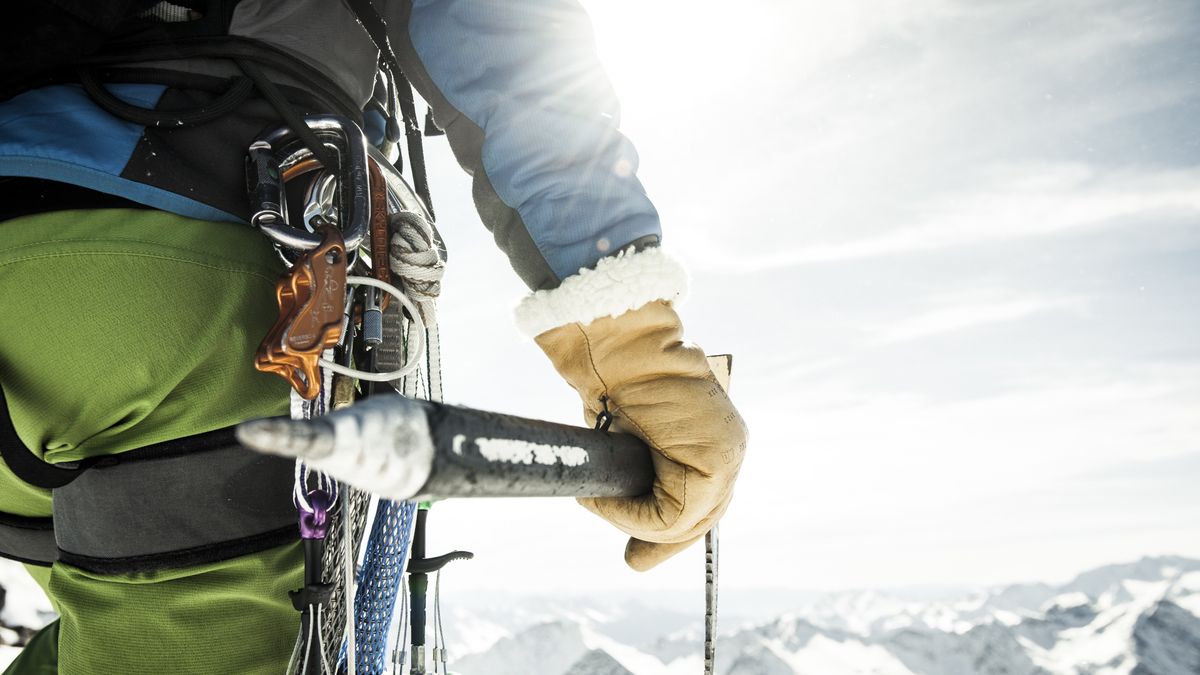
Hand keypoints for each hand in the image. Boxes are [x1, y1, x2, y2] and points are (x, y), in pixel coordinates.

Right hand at [532, 298, 747, 570]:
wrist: (622, 348)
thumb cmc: (616, 380)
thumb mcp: (628, 436)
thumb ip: (637, 471)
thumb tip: (623, 505)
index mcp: (712, 437)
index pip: (704, 500)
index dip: (674, 532)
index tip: (644, 552)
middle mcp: (728, 447)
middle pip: (700, 517)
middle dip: (662, 542)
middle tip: (635, 562)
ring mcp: (727, 456)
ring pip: (684, 521)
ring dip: (633, 520)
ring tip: (595, 503)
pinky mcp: (714, 465)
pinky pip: (672, 515)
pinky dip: (632, 515)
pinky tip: (603, 500)